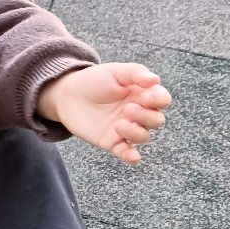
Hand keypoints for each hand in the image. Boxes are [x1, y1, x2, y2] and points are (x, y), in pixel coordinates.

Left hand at [37, 63, 171, 165]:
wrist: (67, 95)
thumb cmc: (94, 81)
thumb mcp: (115, 71)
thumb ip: (135, 72)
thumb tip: (155, 79)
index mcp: (142, 94)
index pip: (162, 100)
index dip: (159, 100)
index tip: (146, 96)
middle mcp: (138, 113)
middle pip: (157, 120)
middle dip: (146, 116)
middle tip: (127, 109)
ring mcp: (126, 129)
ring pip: (144, 136)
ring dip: (136, 132)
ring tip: (118, 124)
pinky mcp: (113, 142)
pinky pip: (127, 153)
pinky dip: (132, 157)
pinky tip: (133, 157)